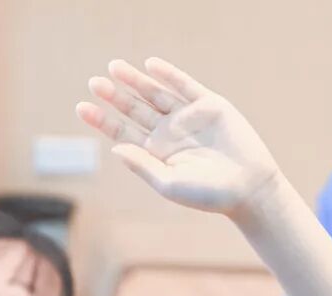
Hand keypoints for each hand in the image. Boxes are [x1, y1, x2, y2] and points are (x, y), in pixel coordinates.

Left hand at [77, 58, 279, 217]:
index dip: (103, 120)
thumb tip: (115, 148)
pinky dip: (168, 75)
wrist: (249, 187)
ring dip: (135, 80)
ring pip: (155, 93)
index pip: (123, 133)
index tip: (82, 107)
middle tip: (94, 83)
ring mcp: (188, 118)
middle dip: (115, 96)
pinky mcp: (209, 106)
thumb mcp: (170, 184)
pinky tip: (150, 66)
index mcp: (157, 154)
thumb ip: (143, 166)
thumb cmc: (209, 194)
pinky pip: (185, 85)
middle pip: (135, 109)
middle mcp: (169, 133)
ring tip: (114, 68)